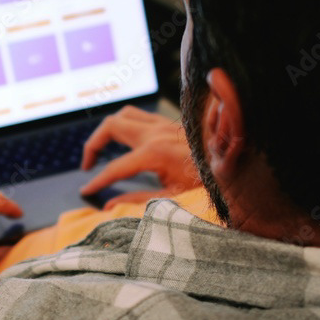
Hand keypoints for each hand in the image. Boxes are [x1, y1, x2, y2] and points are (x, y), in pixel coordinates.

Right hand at [79, 106, 199, 207]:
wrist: (233, 164)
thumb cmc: (207, 183)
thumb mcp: (172, 198)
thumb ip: (137, 200)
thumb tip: (109, 205)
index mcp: (154, 154)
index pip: (114, 167)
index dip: (97, 181)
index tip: (86, 191)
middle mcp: (155, 133)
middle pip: (110, 126)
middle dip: (93, 144)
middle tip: (87, 165)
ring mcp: (162, 124)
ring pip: (122, 114)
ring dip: (107, 130)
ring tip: (101, 150)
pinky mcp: (168, 123)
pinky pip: (137, 116)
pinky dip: (124, 125)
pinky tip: (125, 143)